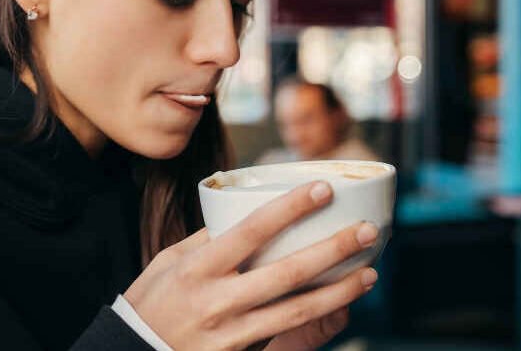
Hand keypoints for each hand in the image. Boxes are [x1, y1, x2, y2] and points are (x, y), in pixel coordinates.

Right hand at [123, 181, 378, 350]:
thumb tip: (245, 213)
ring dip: (339, 291)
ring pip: (297, 310)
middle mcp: (217, 300)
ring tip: (369, 273)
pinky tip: (340, 303)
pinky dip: (319, 317)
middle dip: (333, 250)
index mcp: (197, 268)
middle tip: (366, 230)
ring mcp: (231, 332)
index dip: (290, 208)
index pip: (251, 230)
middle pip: (287, 272)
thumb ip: (207, 239)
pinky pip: (287, 332)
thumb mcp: (168, 261)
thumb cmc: (150, 302)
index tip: (321, 189)